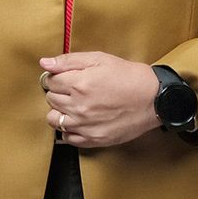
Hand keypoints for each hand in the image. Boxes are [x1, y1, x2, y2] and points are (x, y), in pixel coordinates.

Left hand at [40, 51, 160, 147]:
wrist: (153, 99)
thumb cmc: (128, 76)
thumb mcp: (100, 59)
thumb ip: (69, 61)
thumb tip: (44, 63)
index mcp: (79, 84)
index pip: (50, 81)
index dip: (56, 77)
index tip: (65, 77)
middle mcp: (78, 106)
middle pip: (51, 100)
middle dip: (58, 92)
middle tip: (73, 89)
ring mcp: (85, 125)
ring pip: (54, 120)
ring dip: (60, 111)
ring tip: (74, 105)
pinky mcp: (93, 139)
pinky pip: (67, 137)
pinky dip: (69, 129)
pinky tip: (80, 120)